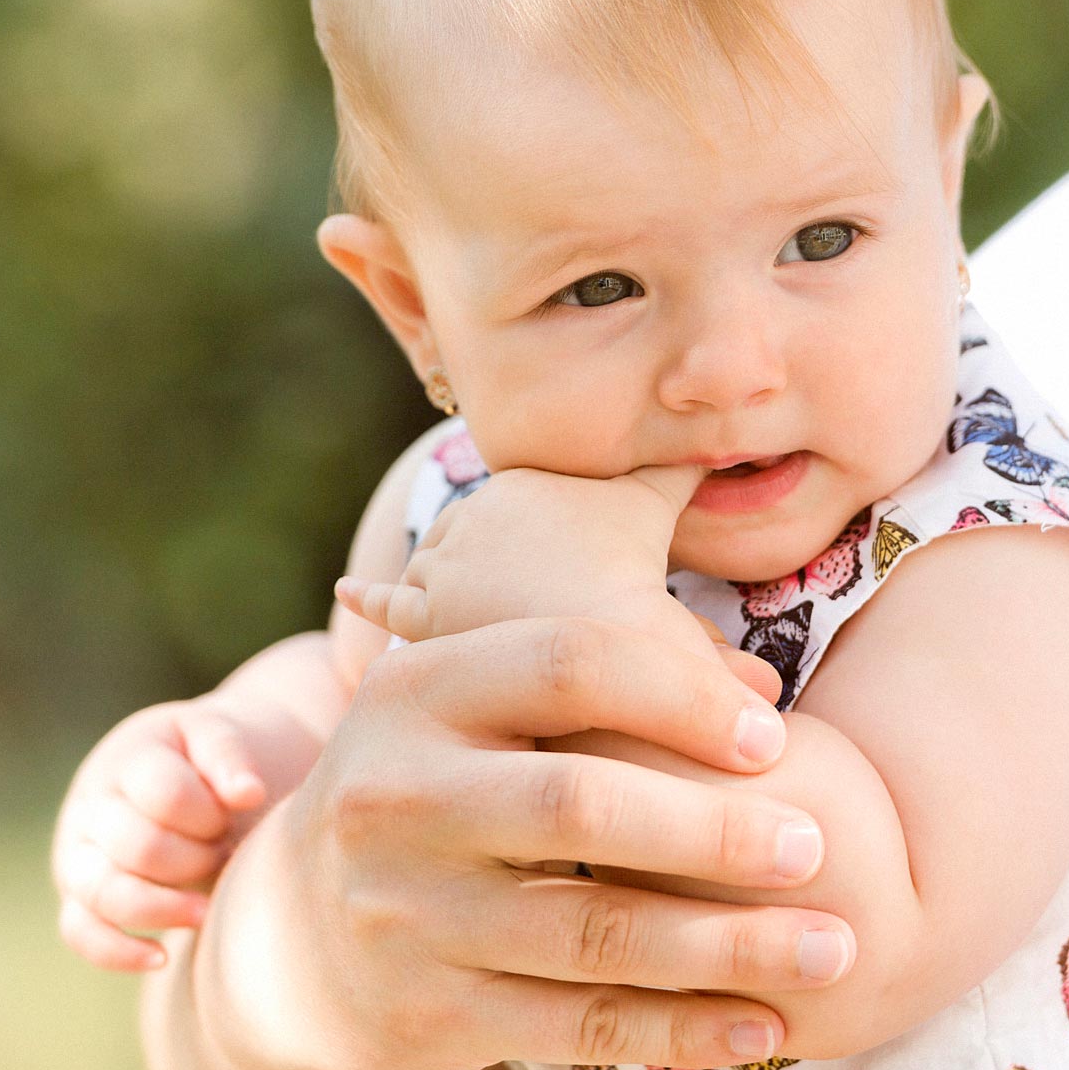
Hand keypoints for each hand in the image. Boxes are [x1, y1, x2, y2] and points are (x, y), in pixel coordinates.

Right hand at [53, 699, 266, 970]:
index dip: (210, 815)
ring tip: (207, 910)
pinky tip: (162, 958)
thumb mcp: (216, 739)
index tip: (236, 814)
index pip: (167, 794)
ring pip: (104, 893)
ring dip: (165, 907)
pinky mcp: (78, 897)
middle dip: (196, 859)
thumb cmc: (200, 762)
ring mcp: (78, 854)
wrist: (173, 777)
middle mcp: (93, 806)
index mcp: (130, 758)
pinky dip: (117, 952)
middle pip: (141, 847)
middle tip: (225, 852)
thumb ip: (229, 758)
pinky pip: (80, 932)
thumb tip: (249, 794)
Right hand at [201, 615, 842, 1069]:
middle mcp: (396, 794)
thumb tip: (730, 517)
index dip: (681, 693)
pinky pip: (576, 1024)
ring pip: (589, 934)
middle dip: (714, 830)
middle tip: (818, 847)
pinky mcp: (424, 1011)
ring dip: (726, 945)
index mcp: (418, 688)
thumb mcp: (466, 684)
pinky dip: (680, 1029)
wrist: (301, 933)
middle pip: (576, 805)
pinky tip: (763, 1023)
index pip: (564, 663)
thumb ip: (579, 621)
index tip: (778, 738)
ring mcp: (404, 911)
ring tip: (833, 946)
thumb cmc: (445, 776)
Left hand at [335, 463, 708, 654]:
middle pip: (470, 528)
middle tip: (495, 572)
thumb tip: (720, 428)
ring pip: (432, 562)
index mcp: (521, 483)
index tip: (536, 539)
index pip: (515, 498)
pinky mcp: (427, 617)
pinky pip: (390, 604)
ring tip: (434, 583)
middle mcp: (472, 513)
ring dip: (433, 572)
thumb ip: (684, 466)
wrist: (599, 641)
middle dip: (478, 547)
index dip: (528, 522)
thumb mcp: (658, 504)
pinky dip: (369, 597)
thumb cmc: (634, 575)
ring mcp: (445, 565)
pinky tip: (348, 589)